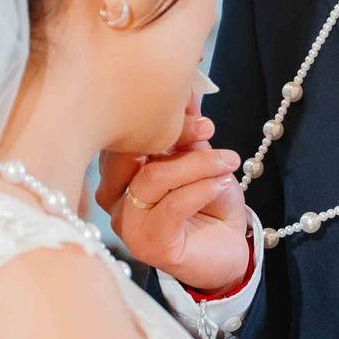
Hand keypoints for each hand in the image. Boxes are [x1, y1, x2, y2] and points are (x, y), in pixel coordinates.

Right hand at [96, 101, 250, 293]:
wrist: (227, 249)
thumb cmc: (207, 204)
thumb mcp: (198, 159)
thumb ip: (186, 131)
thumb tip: (186, 89)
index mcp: (116, 170)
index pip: (125, 136)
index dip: (159, 117)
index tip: (194, 107)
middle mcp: (112, 196)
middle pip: (131, 154)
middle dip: (174, 136)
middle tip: (209, 129)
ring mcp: (126, 222)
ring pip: (153, 178)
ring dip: (196, 164)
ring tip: (227, 161)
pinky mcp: (148, 244)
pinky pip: (172, 206)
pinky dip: (201, 189)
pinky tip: (222, 183)